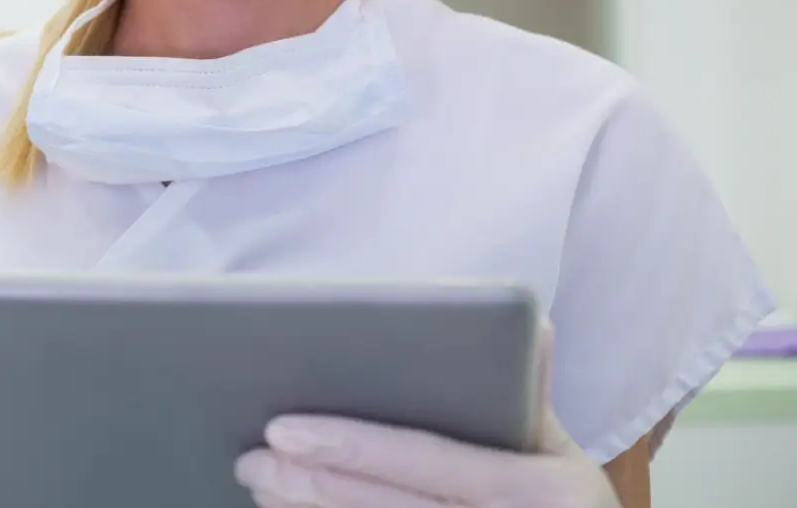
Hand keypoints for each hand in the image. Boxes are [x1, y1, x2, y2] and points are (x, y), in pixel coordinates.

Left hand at [234, 330, 620, 507]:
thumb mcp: (562, 456)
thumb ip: (531, 393)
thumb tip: (528, 323)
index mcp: (532, 489)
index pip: (425, 459)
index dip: (351, 445)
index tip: (282, 429)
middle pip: (382, 507)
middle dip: (307, 482)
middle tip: (250, 458)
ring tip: (261, 482)